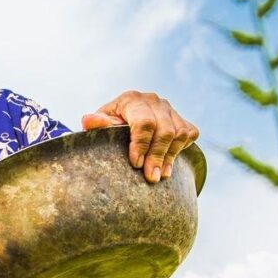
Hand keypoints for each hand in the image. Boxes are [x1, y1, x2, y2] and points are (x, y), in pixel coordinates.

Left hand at [81, 91, 199, 182]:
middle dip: (157, 156)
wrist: (123, 125)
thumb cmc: (108, 129)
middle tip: (151, 177)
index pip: (144, 122)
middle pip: (164, 130)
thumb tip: (88, 120)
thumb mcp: (100, 128)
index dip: (141, 144)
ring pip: (179, 133)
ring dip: (170, 157)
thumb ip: (97, 125)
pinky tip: (168, 163)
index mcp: (131, 99)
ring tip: (160, 175)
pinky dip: (182, 149)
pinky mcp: (181, 118)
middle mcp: (153, 100)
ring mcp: (169, 109)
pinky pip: (189, 133)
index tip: (135, 164)